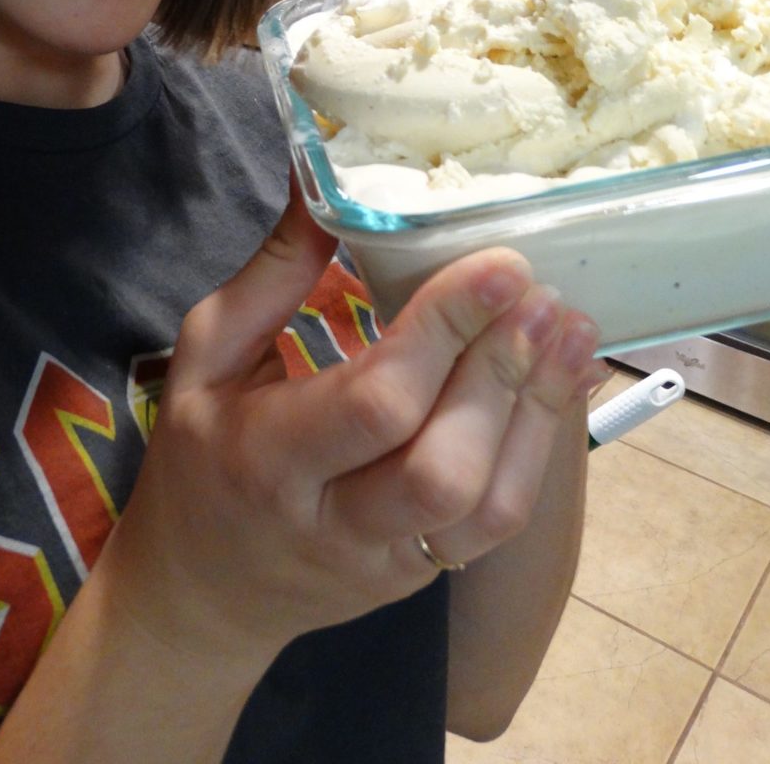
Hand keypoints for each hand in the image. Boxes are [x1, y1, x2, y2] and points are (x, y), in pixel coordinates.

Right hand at [104, 187, 601, 668]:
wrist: (200, 591)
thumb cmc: (201, 451)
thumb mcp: (207, 351)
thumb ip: (274, 270)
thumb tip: (322, 178)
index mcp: (266, 457)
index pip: (374, 402)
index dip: (445, 331)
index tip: (499, 262)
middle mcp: (332, 523)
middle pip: (440, 465)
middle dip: (501, 371)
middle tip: (541, 291)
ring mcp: (387, 562)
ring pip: (484, 507)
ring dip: (537, 410)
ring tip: (569, 328)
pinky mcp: (424, 576)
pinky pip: (497, 525)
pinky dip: (541, 448)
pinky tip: (562, 381)